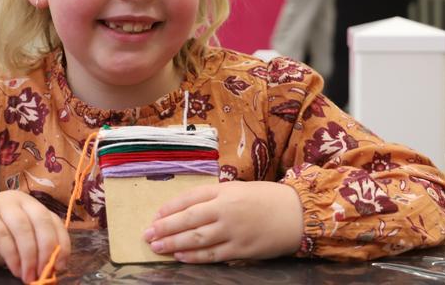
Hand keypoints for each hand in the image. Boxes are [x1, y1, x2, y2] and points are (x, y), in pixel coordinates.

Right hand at [0, 191, 70, 282]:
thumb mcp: (13, 245)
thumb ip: (31, 250)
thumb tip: (51, 269)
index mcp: (30, 205)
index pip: (53, 221)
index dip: (61, 243)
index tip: (60, 266)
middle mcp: (18, 199)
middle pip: (42, 222)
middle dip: (46, 251)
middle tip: (44, 274)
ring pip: (23, 229)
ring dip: (30, 256)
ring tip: (28, 277)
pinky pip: (2, 235)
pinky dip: (12, 255)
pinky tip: (14, 270)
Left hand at [143, 181, 302, 262]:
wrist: (297, 213)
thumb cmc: (266, 198)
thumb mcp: (238, 188)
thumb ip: (214, 195)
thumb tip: (187, 207)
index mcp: (224, 190)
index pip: (190, 198)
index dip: (170, 207)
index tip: (155, 215)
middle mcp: (226, 209)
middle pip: (189, 219)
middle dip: (165, 227)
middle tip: (147, 234)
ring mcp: (233, 231)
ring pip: (197, 238)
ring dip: (174, 243)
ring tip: (156, 246)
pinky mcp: (242, 250)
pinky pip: (213, 254)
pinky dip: (194, 256)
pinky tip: (180, 256)